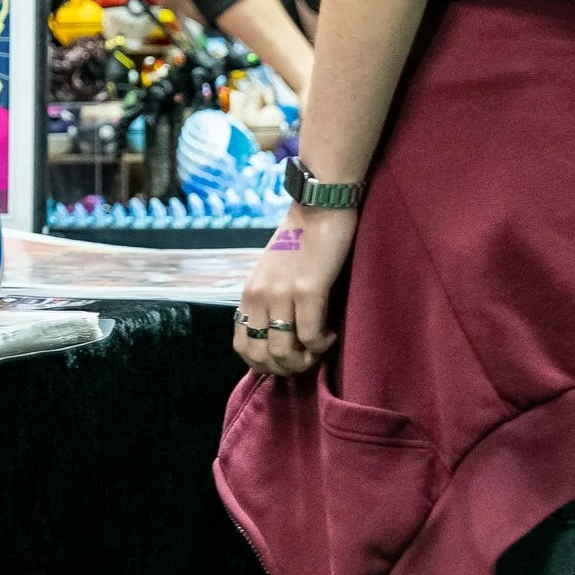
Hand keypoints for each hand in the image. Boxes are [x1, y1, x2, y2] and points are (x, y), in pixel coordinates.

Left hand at [234, 205, 355, 377]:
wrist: (319, 206)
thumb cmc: (301, 240)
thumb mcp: (271, 273)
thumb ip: (269, 302)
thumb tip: (279, 338)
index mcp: (249, 293)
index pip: (242, 348)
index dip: (266, 364)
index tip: (289, 356)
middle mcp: (259, 296)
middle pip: (260, 358)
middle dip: (286, 368)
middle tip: (307, 357)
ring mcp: (281, 293)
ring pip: (282, 353)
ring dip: (305, 360)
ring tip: (320, 346)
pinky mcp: (308, 289)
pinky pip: (310, 337)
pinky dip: (322, 345)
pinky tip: (331, 333)